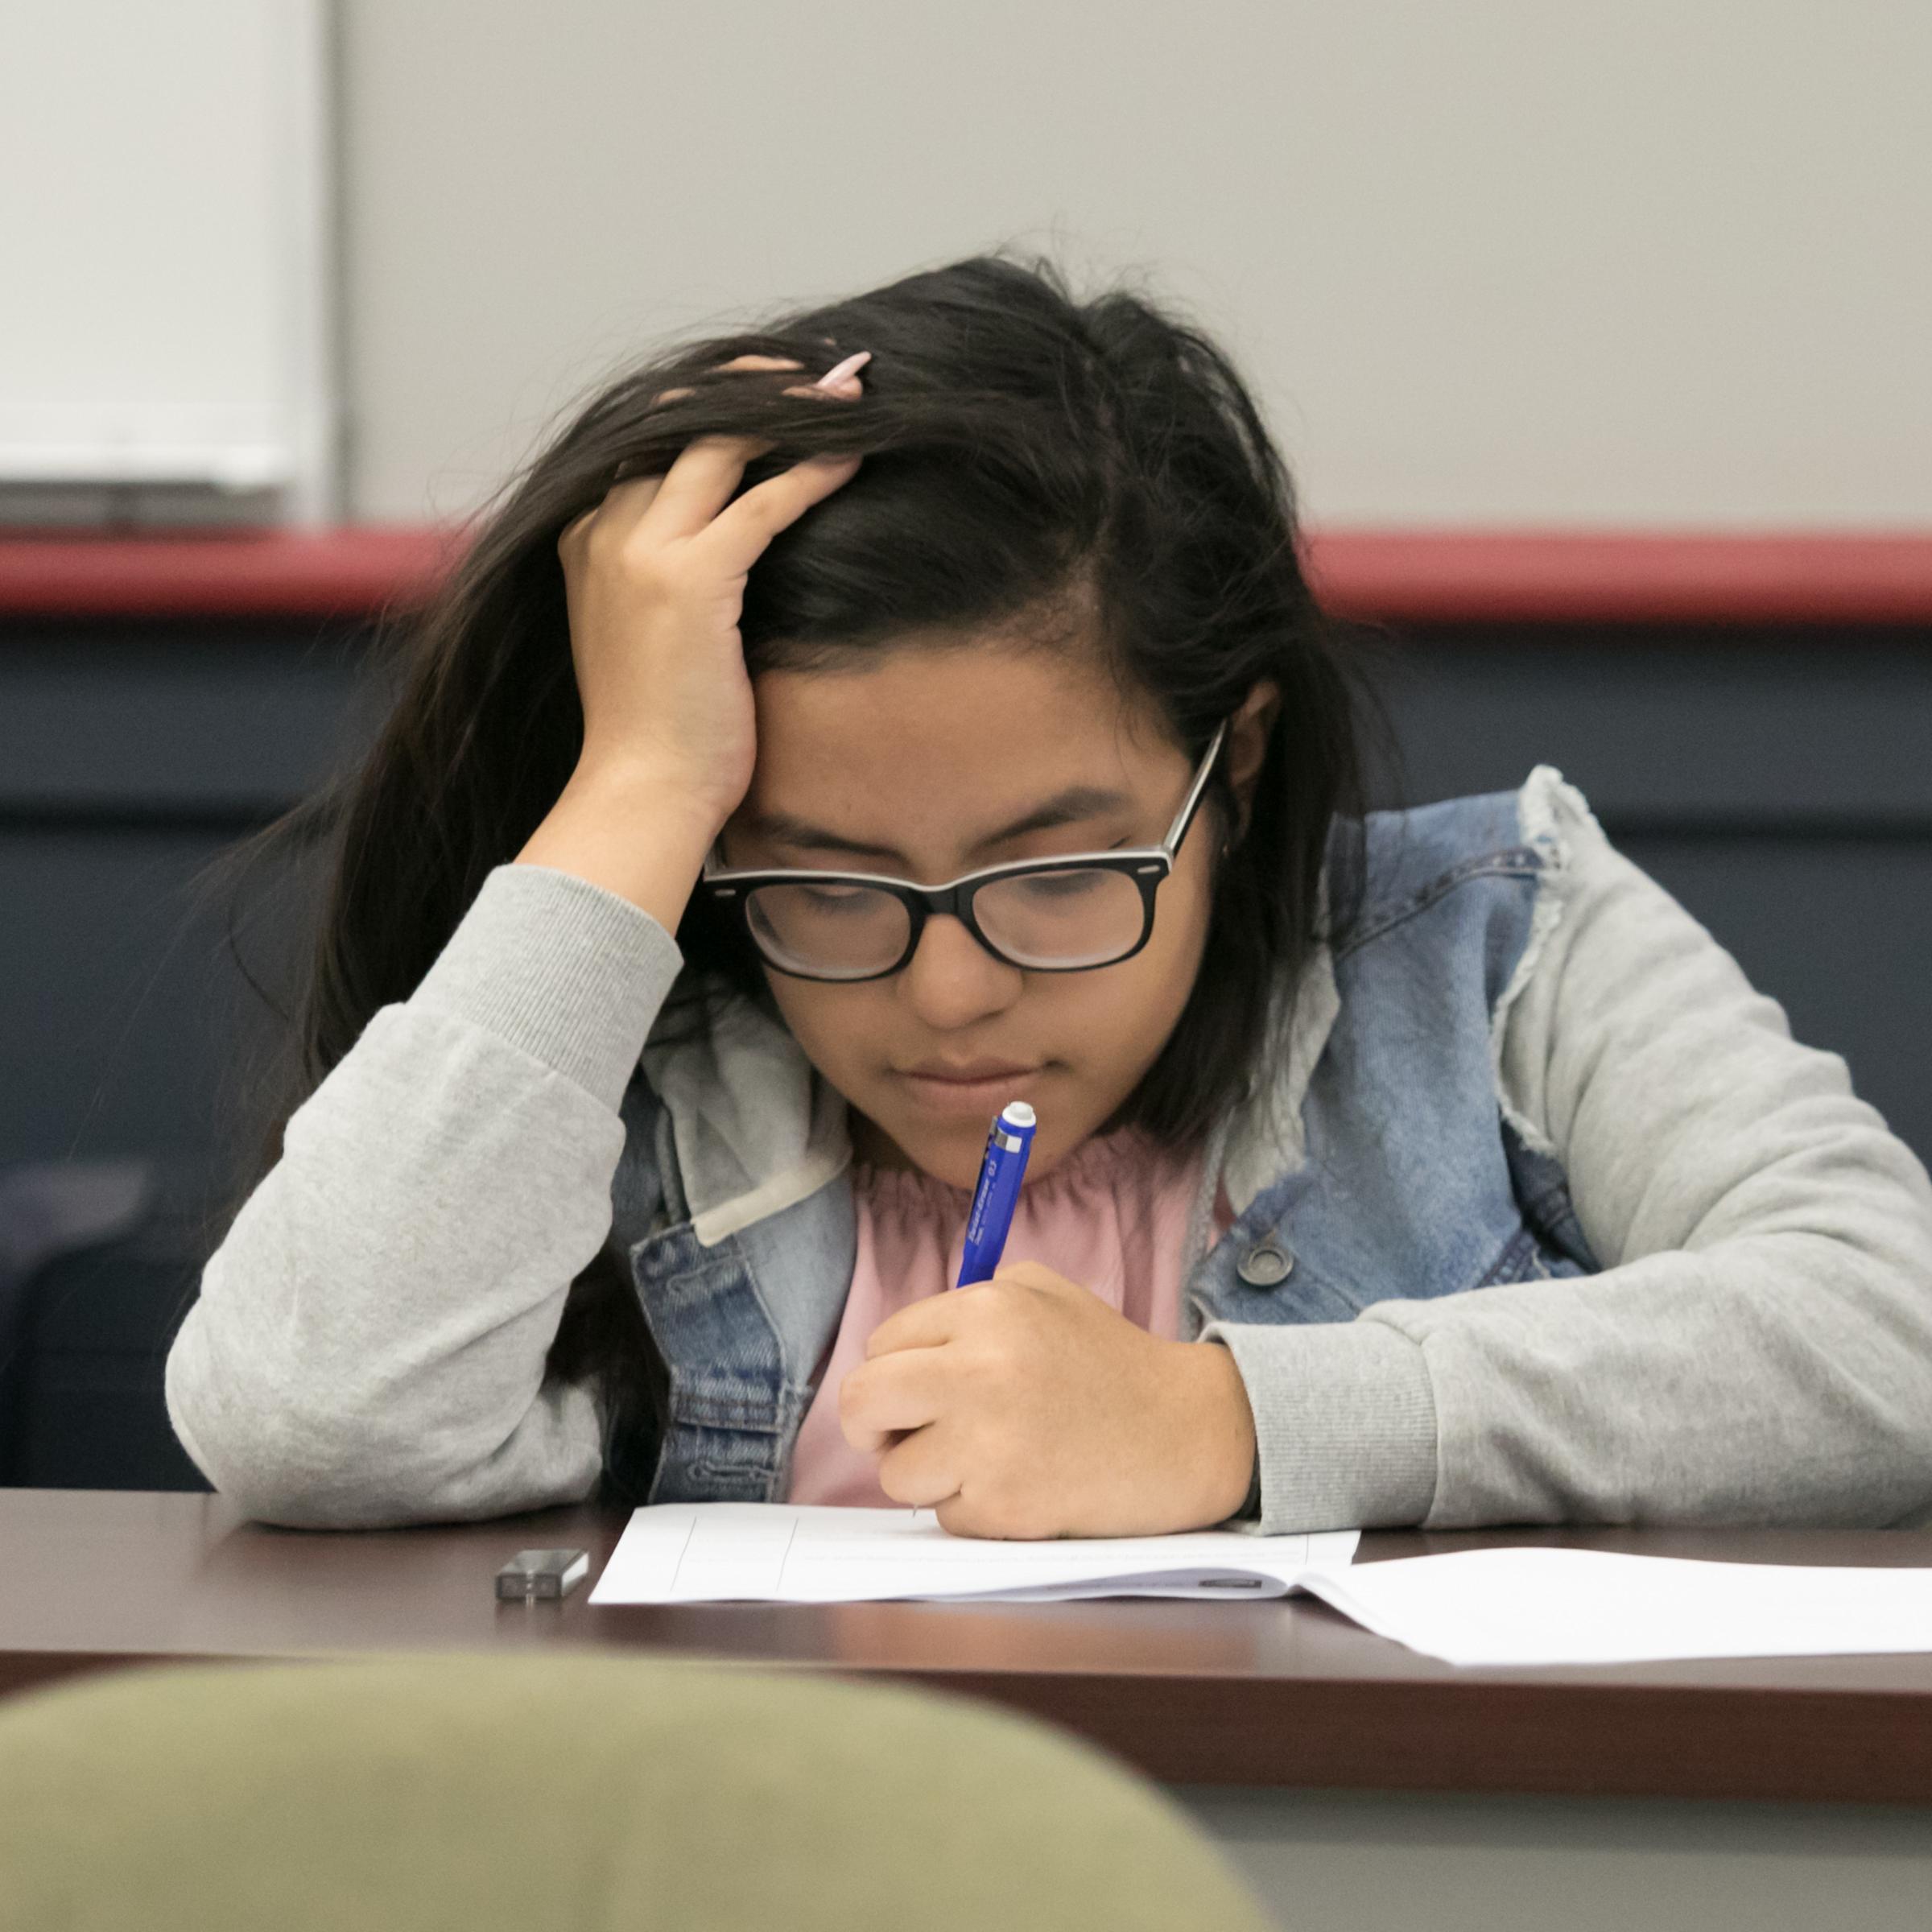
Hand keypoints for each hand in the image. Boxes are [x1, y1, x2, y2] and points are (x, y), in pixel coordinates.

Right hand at [554, 353, 864, 833]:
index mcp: (584, 539)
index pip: (648, 439)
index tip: (770, 388)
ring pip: (719, 443)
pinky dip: (813, 469)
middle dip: (752, 383)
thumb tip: (727, 550)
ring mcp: (641, 552)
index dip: (709, 402)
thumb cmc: (656, 734)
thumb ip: (664, 580)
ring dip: (790, 407)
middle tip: (819, 371)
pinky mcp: (690, 582)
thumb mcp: (645, 637)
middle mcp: (604, 531)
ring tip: (848, 390)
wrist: (640, 793)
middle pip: (679, 421)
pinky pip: (763, 501)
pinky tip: (855, 450)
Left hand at [838, 1262, 1258, 1538]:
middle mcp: (979, 1371)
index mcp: (986, 1311)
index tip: (913, 1389)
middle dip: (871, 1424)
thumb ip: (968, 1302)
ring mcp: (990, 1444)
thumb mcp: (1044, 1296)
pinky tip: (1020, 1484)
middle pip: (862, 1402)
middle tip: (898, 1433)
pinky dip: (972, 1509)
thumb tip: (898, 1342)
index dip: (892, 1369)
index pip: (881, 1344)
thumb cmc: (1111, 1362)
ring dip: (927, 1474)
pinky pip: (944, 1517)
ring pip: (895, 1474)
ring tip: (983, 1458)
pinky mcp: (1006, 1507)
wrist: (1185, 1432)